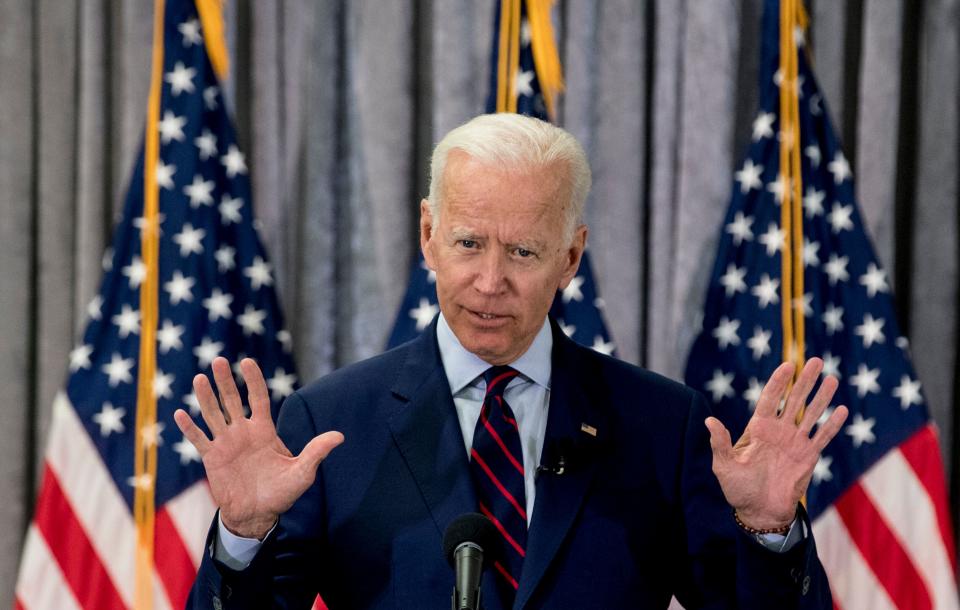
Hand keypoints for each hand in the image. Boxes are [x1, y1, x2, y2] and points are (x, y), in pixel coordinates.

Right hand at [173, 357, 342, 538]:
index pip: (257, 398)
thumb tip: (340, 436)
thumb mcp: (302, 472)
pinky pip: (199, 440)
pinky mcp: (212, 458)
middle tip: (219, 360)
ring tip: (199, 378)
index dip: (253, 380)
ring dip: (206, 397)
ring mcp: (226, 444)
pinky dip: (190, 428)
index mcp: (264, 431)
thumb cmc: (281, 493)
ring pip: (213, 415)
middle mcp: (243, 432)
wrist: (257, 515)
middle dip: (225, 381)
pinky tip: (180, 414)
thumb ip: (316, 452)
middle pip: (232, 400)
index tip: (247, 362)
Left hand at [704, 357, 847, 529]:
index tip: (788, 365)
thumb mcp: (724, 466)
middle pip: (794, 400)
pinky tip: (842, 410)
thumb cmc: (738, 489)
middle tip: (815, 361)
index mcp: (758, 429)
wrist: (759, 512)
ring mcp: (795, 443)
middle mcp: (779, 431)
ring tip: (832, 379)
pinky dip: (832, 425)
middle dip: (804, 381)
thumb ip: (720, 444)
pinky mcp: (808, 457)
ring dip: (822, 397)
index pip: (770, 399)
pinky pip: (822, 437)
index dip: (778, 382)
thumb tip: (709, 421)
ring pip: (811, 414)